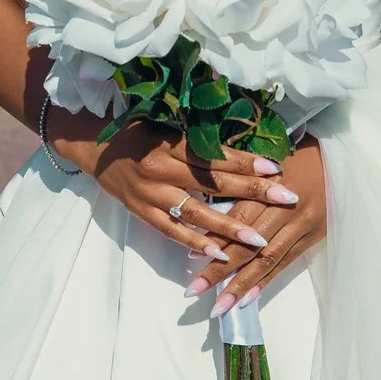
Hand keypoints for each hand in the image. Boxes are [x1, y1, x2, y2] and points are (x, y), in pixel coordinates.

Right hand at [46, 109, 301, 264]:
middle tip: (287, 198)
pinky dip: (196, 244)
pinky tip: (220, 254)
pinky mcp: (141, 212)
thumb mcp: (166, 125)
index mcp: (171, 143)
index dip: (246, 162)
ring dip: (230, 228)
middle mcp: (162, 169)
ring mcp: (151, 194)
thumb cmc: (137, 131)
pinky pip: (172, 231)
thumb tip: (241, 145)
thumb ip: (197, 137)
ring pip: (197, 213)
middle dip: (253, 191)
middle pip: (214, 183)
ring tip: (260, 240)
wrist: (94, 148)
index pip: (215, 155)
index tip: (276, 167)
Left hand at [188, 135, 324, 313]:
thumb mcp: (266, 162)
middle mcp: (287, 206)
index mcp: (271, 182)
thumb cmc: (295, 156)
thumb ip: (241, 184)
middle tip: (193, 291)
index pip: (239, 215)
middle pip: (249, 244)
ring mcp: (303, 224)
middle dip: (220, 270)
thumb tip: (208, 212)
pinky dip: (265, 282)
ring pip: (267, 259)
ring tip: (218, 307)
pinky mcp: (314, 237)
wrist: (339, 161)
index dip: (216, 236)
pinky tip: (247, 300)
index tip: (190, 255)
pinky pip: (286, 263)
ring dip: (241, 285)